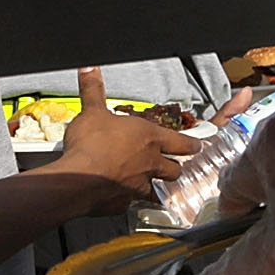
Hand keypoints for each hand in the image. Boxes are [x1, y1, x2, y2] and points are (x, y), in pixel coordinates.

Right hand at [49, 67, 200, 211]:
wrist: (78, 179)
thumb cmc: (91, 146)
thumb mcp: (92, 111)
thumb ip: (94, 90)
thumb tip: (89, 70)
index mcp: (148, 138)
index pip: (182, 142)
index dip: (191, 144)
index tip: (195, 145)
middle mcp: (149, 163)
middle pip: (176, 170)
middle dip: (177, 168)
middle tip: (174, 165)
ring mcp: (139, 186)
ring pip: (159, 190)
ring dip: (158, 187)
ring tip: (154, 185)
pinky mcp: (124, 204)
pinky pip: (132, 203)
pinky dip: (129, 200)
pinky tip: (122, 197)